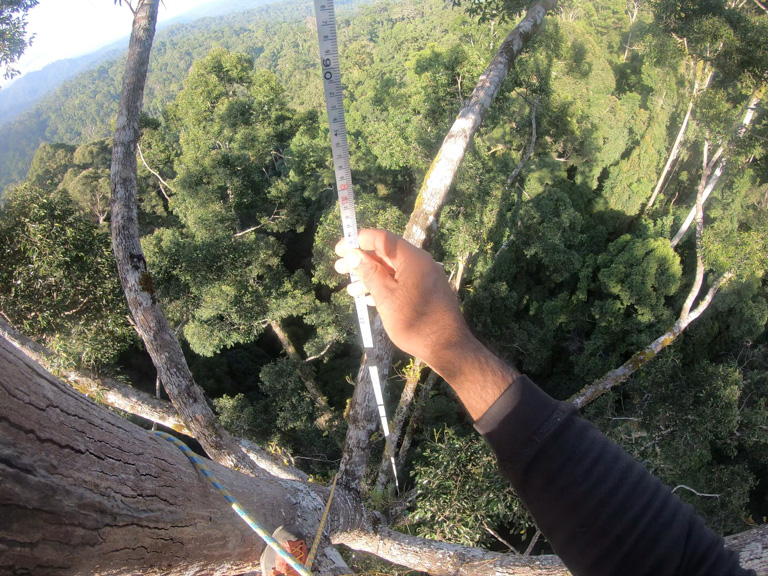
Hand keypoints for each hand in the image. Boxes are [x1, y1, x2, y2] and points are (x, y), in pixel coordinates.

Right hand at [334, 229, 467, 368]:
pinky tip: (370, 298)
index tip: (340, 249)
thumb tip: (354, 254)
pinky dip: (385, 286)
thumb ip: (369, 273)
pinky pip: (402, 282)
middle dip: (362, 261)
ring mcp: (425, 277)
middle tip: (340, 270)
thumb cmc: (415, 322)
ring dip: (371, 277)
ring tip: (351, 289)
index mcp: (412, 258)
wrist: (448, 347)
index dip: (358, 240)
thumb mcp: (386, 297)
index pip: (382, 238)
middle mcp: (421, 263)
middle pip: (386, 254)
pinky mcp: (427, 291)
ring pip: (393, 270)